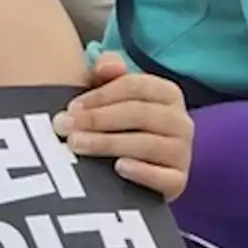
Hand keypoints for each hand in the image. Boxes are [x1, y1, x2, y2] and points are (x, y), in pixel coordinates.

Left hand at [53, 53, 192, 201]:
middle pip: (139, 113)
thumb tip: (106, 65)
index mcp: (168, 93)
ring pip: (147, 144)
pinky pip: (165, 177)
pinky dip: (142, 172)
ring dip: (108, 143)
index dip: (100, 95)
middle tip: (65, 127)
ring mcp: (182, 152)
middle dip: (98, 119)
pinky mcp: (179, 181)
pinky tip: (117, 168)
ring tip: (77, 145)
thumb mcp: (113, 96)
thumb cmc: (121, 126)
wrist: (141, 170)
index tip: (72, 107)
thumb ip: (108, 73)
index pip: (135, 86)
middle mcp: (181, 121)